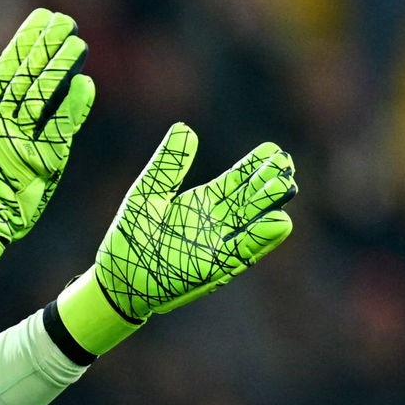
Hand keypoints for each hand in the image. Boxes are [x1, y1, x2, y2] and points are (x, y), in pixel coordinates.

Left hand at [51, 122, 295, 355]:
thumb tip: (185, 128)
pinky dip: (259, 238)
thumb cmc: (131, 236)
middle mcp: (216, 222)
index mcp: (203, 202)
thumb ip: (168, 164)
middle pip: (251, 199)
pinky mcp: (212, 268)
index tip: (272, 149)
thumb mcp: (147, 193)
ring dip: (269, 207)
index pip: (237, 180)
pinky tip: (279, 222)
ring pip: (252, 223)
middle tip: (286, 162)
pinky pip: (241, 251)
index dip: (254, 166)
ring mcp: (217, 245)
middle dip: (268, 182)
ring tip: (287, 185)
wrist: (117, 276)